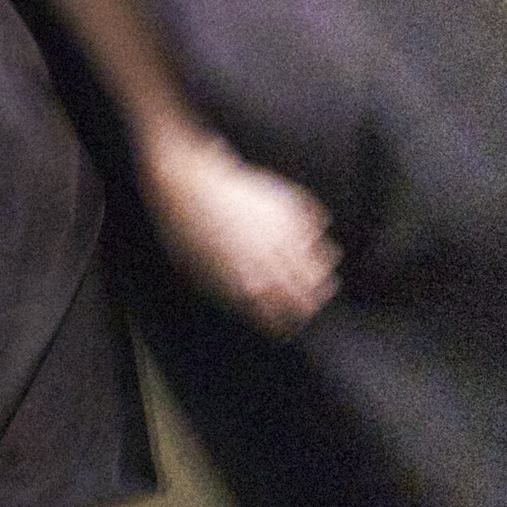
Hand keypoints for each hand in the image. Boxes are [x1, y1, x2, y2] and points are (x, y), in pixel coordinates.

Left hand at [138, 128, 340, 338]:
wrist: (184, 181)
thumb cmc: (182, 229)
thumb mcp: (197, 275)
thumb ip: (228, 297)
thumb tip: (250, 309)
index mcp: (248, 287)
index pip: (281, 321)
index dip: (284, 326)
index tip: (286, 324)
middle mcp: (272, 263)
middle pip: (309, 298)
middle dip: (308, 303)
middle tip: (308, 301)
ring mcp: (284, 232)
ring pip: (324, 263)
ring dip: (321, 269)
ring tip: (317, 270)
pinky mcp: (288, 204)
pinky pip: (317, 223)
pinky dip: (315, 230)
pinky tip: (308, 233)